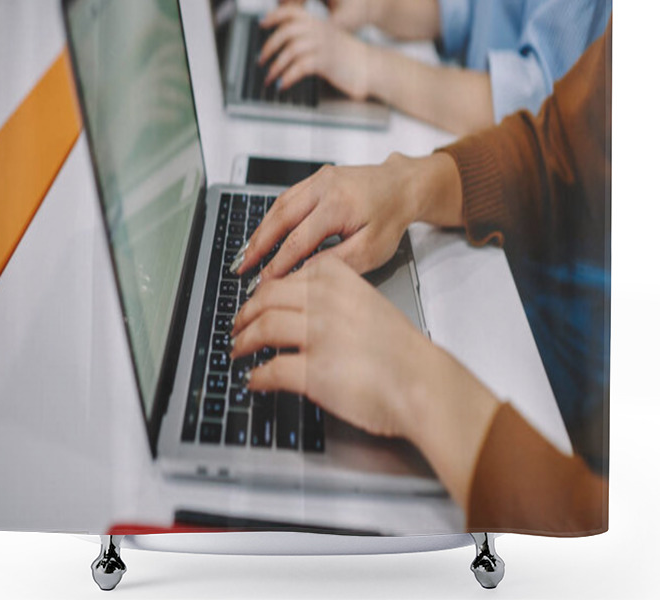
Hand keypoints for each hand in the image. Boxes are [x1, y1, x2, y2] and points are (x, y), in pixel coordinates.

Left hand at [231, 257, 430, 438]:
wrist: (421, 381)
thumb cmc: (402, 350)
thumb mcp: (368, 303)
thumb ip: (335, 298)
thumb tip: (303, 310)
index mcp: (337, 278)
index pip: (285, 278)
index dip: (263, 292)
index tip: (257, 301)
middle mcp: (323, 300)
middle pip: (265, 299)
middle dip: (244, 314)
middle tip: (237, 326)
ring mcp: (316, 334)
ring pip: (262, 328)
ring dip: (243, 341)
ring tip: (238, 349)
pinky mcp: (312, 370)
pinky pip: (270, 370)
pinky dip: (256, 376)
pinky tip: (255, 380)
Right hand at [237, 156, 417, 280]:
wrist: (402, 186)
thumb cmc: (391, 217)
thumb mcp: (372, 249)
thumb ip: (338, 262)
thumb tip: (306, 273)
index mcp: (338, 205)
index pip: (298, 240)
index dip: (278, 263)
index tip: (264, 281)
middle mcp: (324, 187)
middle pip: (280, 218)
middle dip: (257, 245)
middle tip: (241, 267)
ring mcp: (318, 179)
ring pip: (279, 206)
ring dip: (260, 230)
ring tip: (246, 253)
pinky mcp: (316, 178)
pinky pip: (287, 198)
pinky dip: (272, 217)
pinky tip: (264, 233)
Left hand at [258, 6, 370, 99]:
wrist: (373, 67)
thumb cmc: (352, 58)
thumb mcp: (331, 41)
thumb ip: (312, 38)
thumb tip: (289, 45)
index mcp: (320, 24)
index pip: (292, 12)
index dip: (274, 15)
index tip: (262, 22)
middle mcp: (320, 31)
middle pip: (286, 32)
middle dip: (269, 46)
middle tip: (261, 59)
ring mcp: (323, 46)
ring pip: (290, 51)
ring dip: (276, 66)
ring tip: (269, 77)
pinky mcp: (326, 63)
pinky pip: (299, 67)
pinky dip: (287, 77)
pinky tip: (283, 84)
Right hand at [278, 0, 367, 30]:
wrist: (368, 9)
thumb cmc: (356, 16)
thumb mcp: (338, 25)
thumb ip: (321, 28)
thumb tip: (305, 36)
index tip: (282, 4)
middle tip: (279, 13)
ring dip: (290, 0)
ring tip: (285, 18)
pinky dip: (295, 1)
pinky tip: (293, 18)